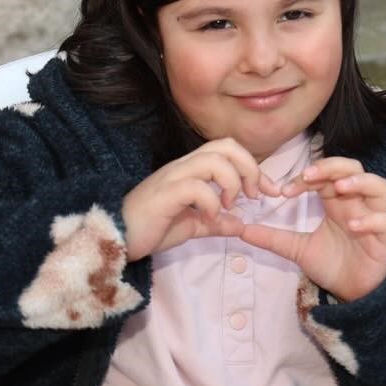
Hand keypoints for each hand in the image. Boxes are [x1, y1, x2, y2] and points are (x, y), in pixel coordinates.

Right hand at [121, 138, 278, 260]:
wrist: (115, 239)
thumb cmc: (151, 229)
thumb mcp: (191, 226)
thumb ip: (215, 222)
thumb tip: (241, 225)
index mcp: (191, 170)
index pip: (228, 150)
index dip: (254, 167)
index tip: (269, 191)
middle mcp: (183, 167)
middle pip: (225, 146)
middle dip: (249, 167)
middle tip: (253, 195)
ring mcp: (172, 178)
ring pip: (213, 159)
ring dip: (231, 182)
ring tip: (229, 204)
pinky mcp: (164, 194)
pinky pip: (195, 186)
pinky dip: (211, 201)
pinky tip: (210, 216)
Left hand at [240, 157, 385, 301]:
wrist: (351, 293)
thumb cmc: (332, 265)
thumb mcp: (297, 249)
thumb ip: (272, 238)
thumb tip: (240, 230)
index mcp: (338, 202)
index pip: (327, 174)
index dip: (309, 174)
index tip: (284, 191)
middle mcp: (357, 205)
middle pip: (355, 169)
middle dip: (333, 167)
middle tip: (309, 176)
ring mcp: (374, 219)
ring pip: (380, 187)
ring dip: (360, 182)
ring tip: (339, 189)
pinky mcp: (384, 240)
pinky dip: (372, 219)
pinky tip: (353, 225)